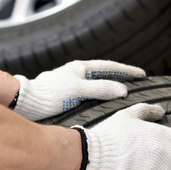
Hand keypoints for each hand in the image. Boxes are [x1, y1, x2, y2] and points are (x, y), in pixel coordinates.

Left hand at [14, 60, 144, 120]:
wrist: (28, 102)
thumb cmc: (51, 94)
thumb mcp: (79, 90)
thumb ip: (101, 89)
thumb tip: (122, 90)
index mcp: (82, 67)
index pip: (111, 67)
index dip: (128, 71)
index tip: (142, 75)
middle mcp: (79, 73)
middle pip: (106, 73)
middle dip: (122, 76)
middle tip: (137, 80)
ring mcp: (74, 82)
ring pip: (99, 82)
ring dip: (112, 85)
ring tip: (126, 90)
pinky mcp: (69, 93)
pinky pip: (92, 91)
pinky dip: (102, 94)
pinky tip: (105, 102)